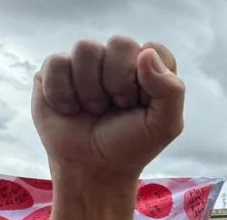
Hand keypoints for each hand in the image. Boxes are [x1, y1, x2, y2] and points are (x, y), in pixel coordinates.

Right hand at [32, 36, 184, 185]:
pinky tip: (70, 109)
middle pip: (120, 43)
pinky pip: (57, 63)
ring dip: (90, 89)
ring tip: (94, 109)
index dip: (147, 79)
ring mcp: (86, 62)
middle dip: (118, 83)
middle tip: (116, 107)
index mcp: (150, 69)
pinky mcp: (55, 70)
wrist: (92, 168)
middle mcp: (119, 60)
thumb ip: (171, 90)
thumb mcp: (164, 126)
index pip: (155, 49)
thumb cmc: (130, 146)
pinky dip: (63, 94)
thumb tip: (146, 53)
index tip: (141, 104)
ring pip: (86, 48)